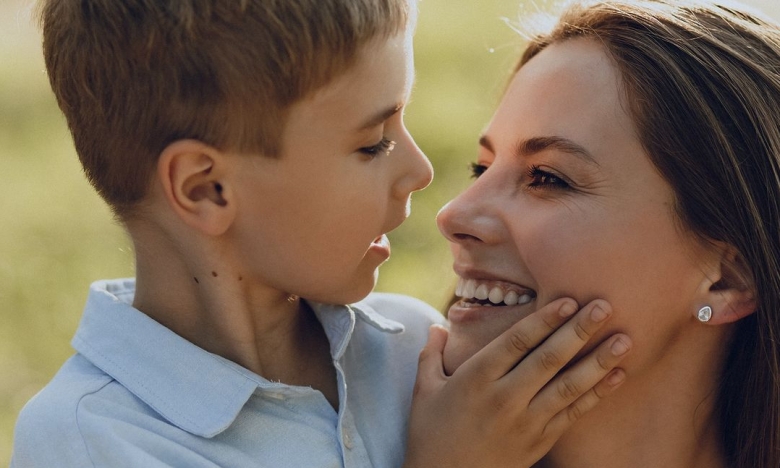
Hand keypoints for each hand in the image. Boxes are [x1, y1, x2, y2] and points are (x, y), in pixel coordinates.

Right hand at [402, 298, 630, 467]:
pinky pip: (573, 414)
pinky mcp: (540, 442)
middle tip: (605, 306)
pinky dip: (597, 394)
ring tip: (624, 340)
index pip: (516, 342)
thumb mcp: (424, 391)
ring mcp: (526, 422)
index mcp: (476, 379)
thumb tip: (436, 326)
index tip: (568, 300)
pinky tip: (617, 376)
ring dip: (598, 361)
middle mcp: (505, 398)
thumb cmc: (431, 435)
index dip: (544, 319)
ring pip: (568, 386)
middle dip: (579, 331)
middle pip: (549, 358)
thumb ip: (431, 355)